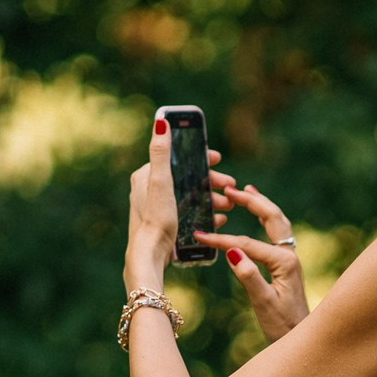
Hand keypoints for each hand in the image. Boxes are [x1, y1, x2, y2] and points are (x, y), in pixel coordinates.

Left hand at [127, 118, 222, 290]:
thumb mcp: (161, 181)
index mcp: (146, 175)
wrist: (149, 255)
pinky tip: (218, 219)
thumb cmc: (156, 218)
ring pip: (190, 196)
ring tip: (228, 206)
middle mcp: (149, 189)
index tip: (218, 159)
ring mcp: (158, 207)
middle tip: (230, 186)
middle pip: (187, 178)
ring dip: (211, 198)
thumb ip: (161, 151)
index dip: (200, 158)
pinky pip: (189, 212)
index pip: (178, 158)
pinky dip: (205, 213)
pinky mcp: (165, 223)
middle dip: (211, 182)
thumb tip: (161, 121)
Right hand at [197, 175, 310, 340]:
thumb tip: (232, 252)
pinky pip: (277, 232)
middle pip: (271, 217)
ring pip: (277, 222)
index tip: (200, 236)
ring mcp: (290, 258)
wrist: (301, 338)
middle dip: (251, 201)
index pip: (247, 243)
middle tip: (230, 190)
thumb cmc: (282, 326)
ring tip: (246, 190)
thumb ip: (249, 276)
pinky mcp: (287, 264)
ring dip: (262, 204)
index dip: (222, 239)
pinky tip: (260, 215)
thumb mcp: (263, 304)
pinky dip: (267, 218)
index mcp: (284, 262)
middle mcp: (290, 255)